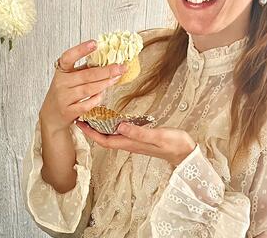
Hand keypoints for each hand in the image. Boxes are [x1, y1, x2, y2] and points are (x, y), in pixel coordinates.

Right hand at [39, 39, 128, 135]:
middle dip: (106, 71)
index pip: (68, 57)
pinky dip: (97, 98)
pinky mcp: (69, 111)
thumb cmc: (63, 93)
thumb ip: (83, 70)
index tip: (95, 43)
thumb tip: (106, 60)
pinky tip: (104, 93)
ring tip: (117, 78)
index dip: (81, 50)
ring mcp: (64, 98)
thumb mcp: (69, 78)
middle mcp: (61, 83)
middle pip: (86, 75)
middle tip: (121, 67)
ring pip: (89, 89)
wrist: (50, 116)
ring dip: (105, 83)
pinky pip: (87, 104)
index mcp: (61, 71)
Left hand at [75, 120, 196, 165]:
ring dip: (101, 126)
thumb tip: (119, 126)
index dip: (91, 133)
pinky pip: (121, 132)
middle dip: (92, 129)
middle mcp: (129, 143)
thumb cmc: (173, 144)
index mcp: (130, 143)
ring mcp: (134, 141)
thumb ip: (138, 132)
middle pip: (105, 138)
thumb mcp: (157, 136)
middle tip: (81, 116)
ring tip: (92, 115)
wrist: (186, 151)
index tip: (80, 123)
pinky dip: (113, 124)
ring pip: (112, 135)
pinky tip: (113, 117)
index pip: (104, 140)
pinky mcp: (140, 137)